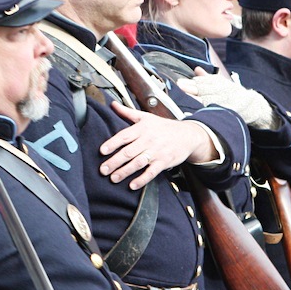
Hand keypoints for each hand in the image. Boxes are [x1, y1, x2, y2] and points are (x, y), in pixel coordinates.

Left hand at [100, 101, 216, 189]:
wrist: (187, 135)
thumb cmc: (163, 126)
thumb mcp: (145, 117)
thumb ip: (127, 112)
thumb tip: (112, 104)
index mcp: (142, 128)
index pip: (124, 136)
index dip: (112, 143)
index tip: (102, 151)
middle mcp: (148, 140)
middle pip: (128, 152)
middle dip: (114, 161)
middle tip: (103, 170)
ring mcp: (156, 152)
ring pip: (138, 163)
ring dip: (125, 171)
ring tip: (114, 178)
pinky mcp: (164, 162)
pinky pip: (151, 172)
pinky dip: (142, 179)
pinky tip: (132, 185)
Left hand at [177, 69, 278, 128]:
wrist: (253, 106)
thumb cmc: (233, 94)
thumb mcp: (222, 83)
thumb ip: (208, 78)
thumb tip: (196, 69)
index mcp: (220, 84)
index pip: (204, 82)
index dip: (193, 82)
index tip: (180, 82)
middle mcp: (222, 92)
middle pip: (204, 89)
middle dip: (191, 88)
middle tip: (179, 86)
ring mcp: (224, 102)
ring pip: (207, 100)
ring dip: (195, 99)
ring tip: (183, 97)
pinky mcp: (227, 112)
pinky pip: (214, 111)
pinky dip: (204, 111)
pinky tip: (194, 111)